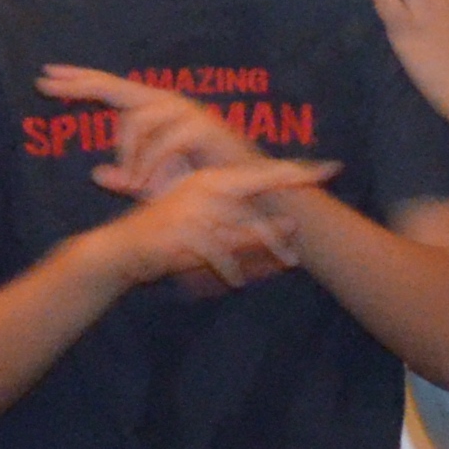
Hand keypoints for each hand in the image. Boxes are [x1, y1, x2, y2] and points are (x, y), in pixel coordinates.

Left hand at [36, 62, 257, 199]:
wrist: (244, 194)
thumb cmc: (199, 186)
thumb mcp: (155, 186)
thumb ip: (128, 180)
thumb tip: (96, 173)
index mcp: (154, 112)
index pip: (111, 90)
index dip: (79, 82)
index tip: (44, 79)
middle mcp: (168, 105)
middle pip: (118, 88)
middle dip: (81, 84)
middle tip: (44, 83)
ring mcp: (187, 114)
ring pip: (139, 120)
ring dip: (130, 155)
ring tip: (136, 185)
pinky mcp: (204, 129)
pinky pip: (165, 141)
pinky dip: (152, 165)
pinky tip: (147, 185)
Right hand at [82, 158, 337, 292]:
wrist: (118, 252)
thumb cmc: (163, 240)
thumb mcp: (202, 227)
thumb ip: (238, 226)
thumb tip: (286, 230)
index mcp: (211, 180)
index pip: (261, 173)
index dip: (297, 171)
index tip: (330, 168)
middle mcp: (206, 188)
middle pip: (258, 210)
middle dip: (280, 235)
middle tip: (299, 257)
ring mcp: (195, 209)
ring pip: (244, 232)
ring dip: (265, 253)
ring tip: (284, 265)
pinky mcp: (186, 231)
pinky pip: (221, 252)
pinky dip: (231, 269)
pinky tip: (236, 280)